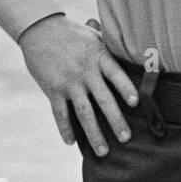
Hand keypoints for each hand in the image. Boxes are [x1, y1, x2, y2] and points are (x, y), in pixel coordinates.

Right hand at [18, 15, 137, 155]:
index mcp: (98, 56)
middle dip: (115, 120)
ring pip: (83, 112)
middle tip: (126, 138)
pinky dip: (65, 128)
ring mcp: (68, 82)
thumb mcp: (95, 36)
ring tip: (104, 151)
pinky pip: (60, 113)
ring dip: (94, 133)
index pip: (115, 74)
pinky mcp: (52, 89)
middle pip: (103, 99)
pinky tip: (72, 142)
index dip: (125, 88)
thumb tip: (140, 53)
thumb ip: (112, 48)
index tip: (135, 103)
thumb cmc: (74, 33)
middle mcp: (84, 71)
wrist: (40, 30)